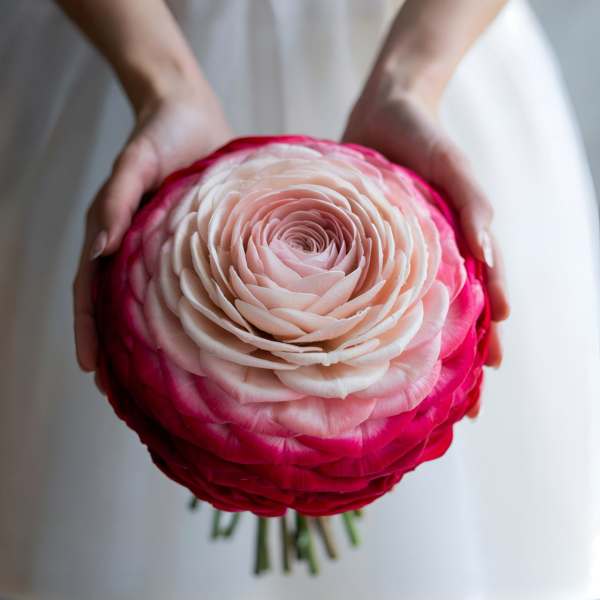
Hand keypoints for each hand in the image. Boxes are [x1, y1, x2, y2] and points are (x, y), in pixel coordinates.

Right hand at [73, 82, 232, 373]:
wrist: (189, 112)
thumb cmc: (160, 134)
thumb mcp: (136, 162)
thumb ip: (117, 199)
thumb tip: (99, 249)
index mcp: (115, 234)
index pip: (93, 292)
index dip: (89, 331)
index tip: (92, 370)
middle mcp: (136, 248)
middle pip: (118, 307)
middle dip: (116, 350)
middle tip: (121, 395)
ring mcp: (164, 250)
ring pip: (150, 303)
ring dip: (148, 341)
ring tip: (156, 380)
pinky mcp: (193, 244)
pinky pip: (185, 285)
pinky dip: (183, 314)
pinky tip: (197, 338)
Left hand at [342, 87, 509, 377]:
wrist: (385, 110)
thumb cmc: (426, 139)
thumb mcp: (454, 169)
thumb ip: (473, 209)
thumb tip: (489, 264)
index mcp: (457, 250)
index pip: (479, 307)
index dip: (483, 346)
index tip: (484, 386)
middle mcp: (426, 262)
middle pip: (446, 322)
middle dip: (454, 365)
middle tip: (455, 410)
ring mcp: (393, 261)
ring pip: (406, 316)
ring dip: (413, 354)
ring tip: (411, 396)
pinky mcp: (362, 251)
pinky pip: (367, 292)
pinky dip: (370, 322)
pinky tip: (363, 349)